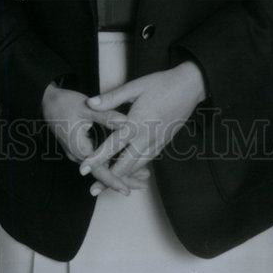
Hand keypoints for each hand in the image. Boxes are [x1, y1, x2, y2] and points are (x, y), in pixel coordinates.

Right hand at [41, 83, 149, 195]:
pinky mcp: (83, 147)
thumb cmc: (65, 104)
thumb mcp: (87, 108)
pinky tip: (128, 159)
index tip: (127, 190)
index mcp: (80, 148)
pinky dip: (114, 161)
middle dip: (124, 178)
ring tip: (143, 174)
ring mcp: (81, 152)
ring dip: (121, 170)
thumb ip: (106, 116)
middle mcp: (79, 154)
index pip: (99, 170)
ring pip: (103, 167)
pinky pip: (100, 159)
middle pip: (103, 173)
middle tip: (144, 182)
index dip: (114, 180)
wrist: (47, 101)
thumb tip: (126, 122)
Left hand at [81, 62, 205, 195]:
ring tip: (108, 186)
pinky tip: (130, 172)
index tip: (83, 170)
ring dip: (122, 177)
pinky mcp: (164, 142)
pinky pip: (148, 160)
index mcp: (136, 123)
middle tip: (93, 189)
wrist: (189, 87)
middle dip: (108, 179)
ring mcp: (157, 141)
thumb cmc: (161, 83)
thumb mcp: (135, 86)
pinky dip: (136, 169)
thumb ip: (112, 97)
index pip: (112, 145)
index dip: (97, 159)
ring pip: (137, 166)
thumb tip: (90, 103)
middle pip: (125, 164)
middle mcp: (146, 137)